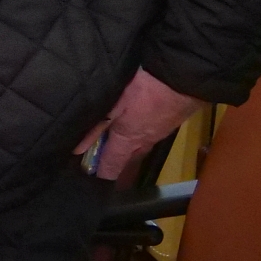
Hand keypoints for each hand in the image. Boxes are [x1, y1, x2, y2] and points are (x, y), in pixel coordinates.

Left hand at [72, 67, 203, 181]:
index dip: (103, 174)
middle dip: (116, 166)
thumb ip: (96, 127)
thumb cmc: (143, 91)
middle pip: (128, 160)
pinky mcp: (168, 123)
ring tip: (115, 152)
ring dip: (128, 154)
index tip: (92, 181)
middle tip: (102, 168)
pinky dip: (138, 140)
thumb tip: (78, 150)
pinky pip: (149, 138)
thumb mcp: (114, 106)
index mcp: (128, 140)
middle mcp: (145, 141)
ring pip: (140, 149)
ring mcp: (158, 133)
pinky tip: (134, 133)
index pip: (113, 164)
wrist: (183, 79)